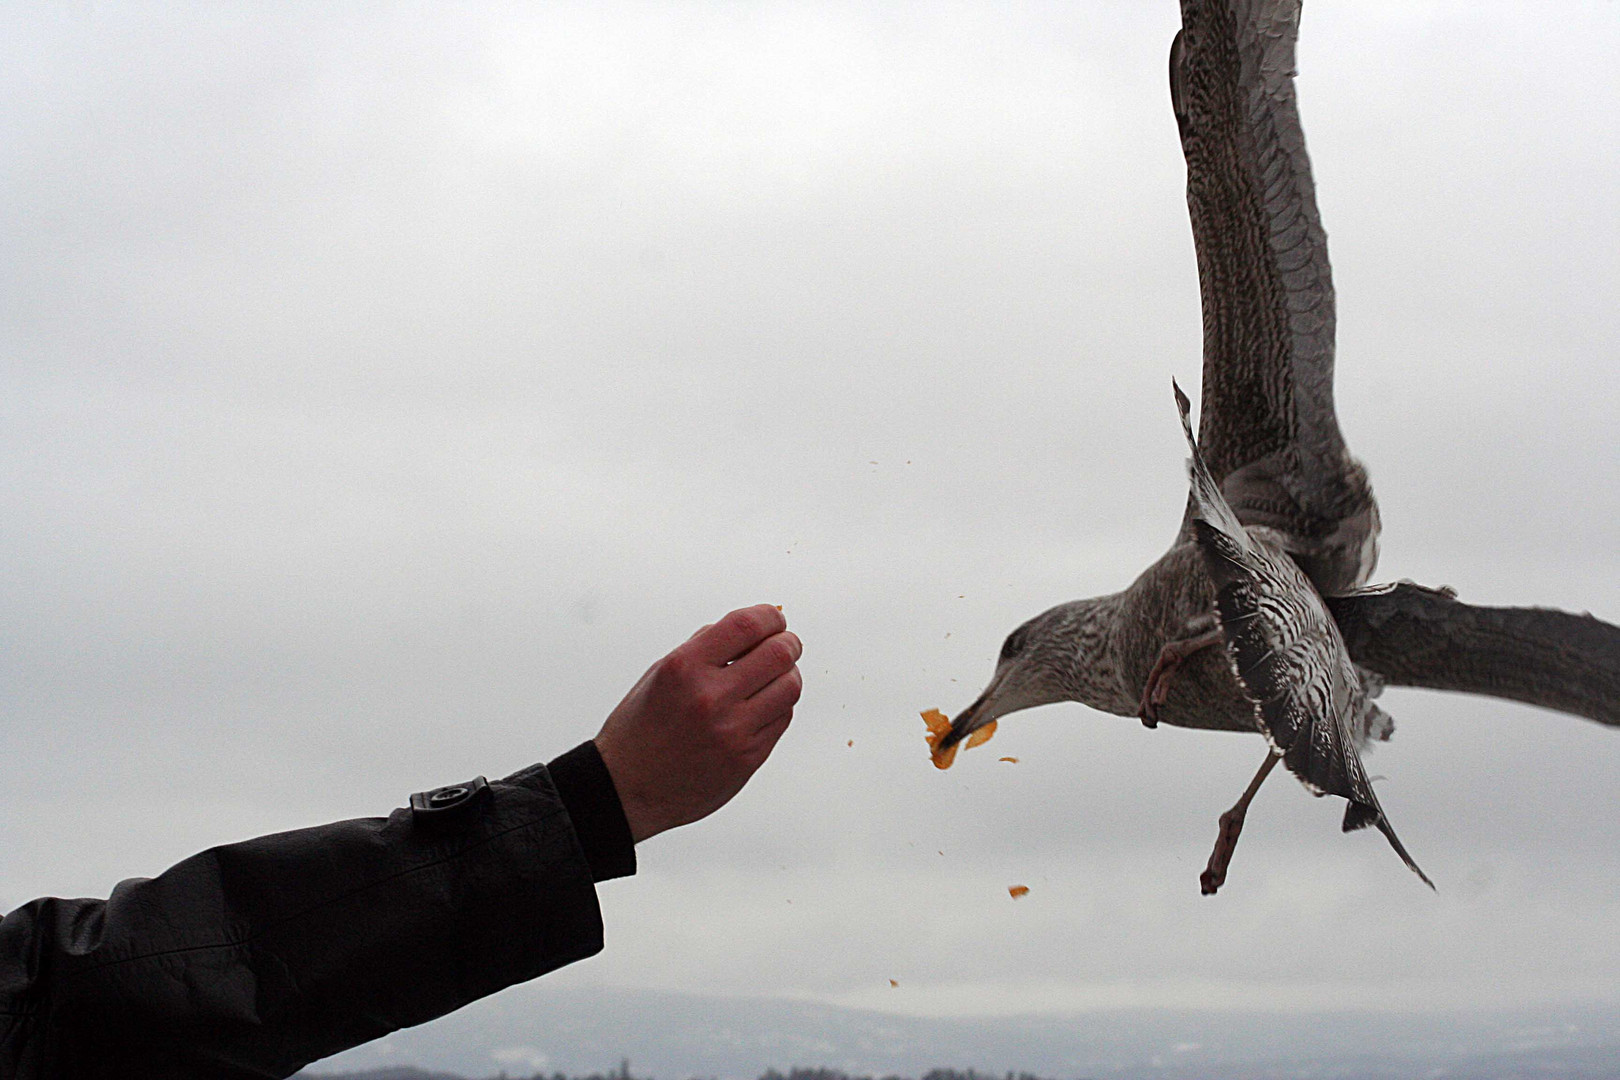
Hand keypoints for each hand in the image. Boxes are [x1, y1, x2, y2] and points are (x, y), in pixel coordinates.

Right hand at [593, 604, 801, 842]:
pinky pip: (782, 719)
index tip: (774, 618)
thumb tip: (750, 629)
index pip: (746, 625)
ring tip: (775, 674)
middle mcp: (710, 698)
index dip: (769, 616)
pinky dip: (779, 705)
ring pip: (789, 688)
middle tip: (785, 642)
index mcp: (684, 668)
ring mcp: (732, 732)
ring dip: (788, 674)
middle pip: (778, 654)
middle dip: (788, 642)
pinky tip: (764, 703)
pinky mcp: (747, 759)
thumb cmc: (639, 730)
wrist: (627, 789)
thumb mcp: (661, 675)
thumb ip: (705, 648)